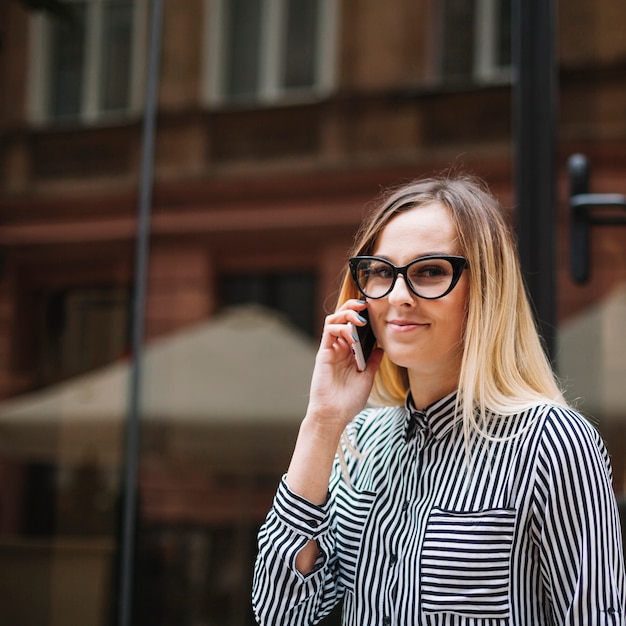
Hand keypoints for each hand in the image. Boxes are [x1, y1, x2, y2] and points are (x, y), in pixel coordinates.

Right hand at [305, 300, 382, 430]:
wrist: (334, 415)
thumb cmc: (349, 401)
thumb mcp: (367, 378)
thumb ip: (372, 362)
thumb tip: (381, 348)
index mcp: (350, 353)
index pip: (354, 327)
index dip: (363, 316)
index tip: (376, 309)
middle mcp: (340, 348)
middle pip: (343, 319)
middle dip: (353, 307)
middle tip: (366, 304)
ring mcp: (331, 349)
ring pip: (334, 320)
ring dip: (347, 314)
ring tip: (360, 318)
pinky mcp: (323, 352)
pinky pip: (329, 331)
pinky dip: (341, 326)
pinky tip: (352, 331)